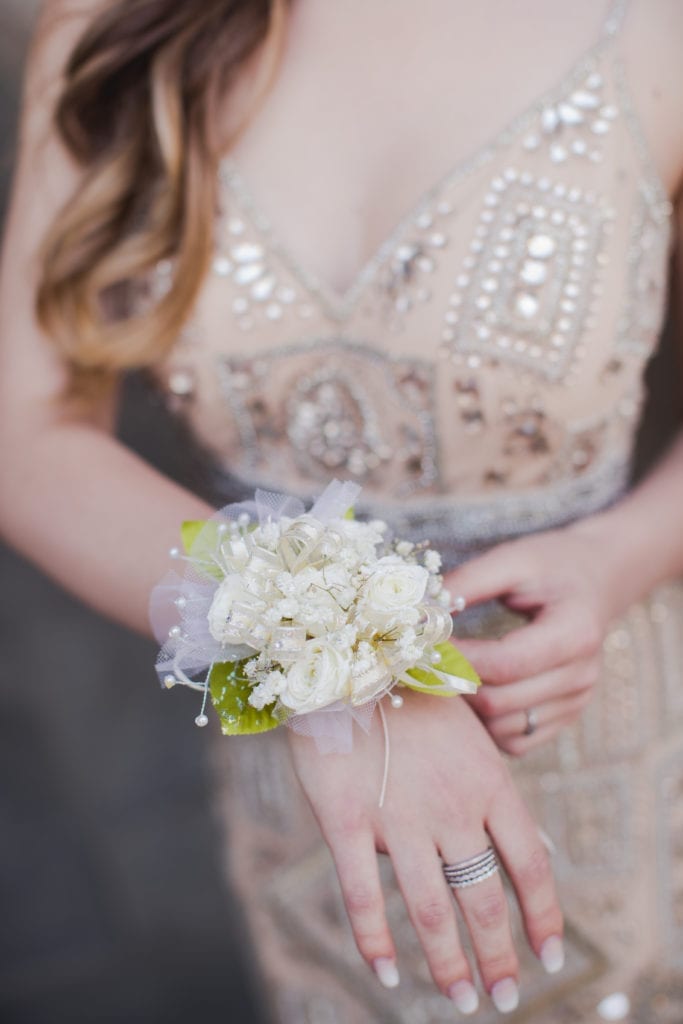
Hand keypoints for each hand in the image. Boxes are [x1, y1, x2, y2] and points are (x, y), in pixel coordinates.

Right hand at [289, 692, 562, 1013]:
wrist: (345, 660)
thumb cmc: (411, 697)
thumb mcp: (470, 735)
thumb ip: (492, 793)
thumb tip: (532, 850)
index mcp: (488, 782)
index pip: (530, 864)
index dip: (543, 917)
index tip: (550, 956)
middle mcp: (451, 806)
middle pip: (484, 898)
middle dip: (498, 958)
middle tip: (503, 998)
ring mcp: (398, 816)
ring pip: (432, 908)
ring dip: (449, 963)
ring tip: (460, 1000)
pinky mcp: (345, 820)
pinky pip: (363, 895)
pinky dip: (375, 941)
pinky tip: (387, 971)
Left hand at [445, 521, 623, 755]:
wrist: (597, 580)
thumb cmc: (551, 565)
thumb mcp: (511, 560)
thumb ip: (467, 583)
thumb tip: (421, 615)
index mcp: (574, 633)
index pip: (505, 664)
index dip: (457, 658)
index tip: (425, 641)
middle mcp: (582, 675)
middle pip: (500, 702)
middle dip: (454, 683)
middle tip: (424, 660)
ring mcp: (577, 701)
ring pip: (503, 728)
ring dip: (467, 707)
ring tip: (447, 672)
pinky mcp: (566, 716)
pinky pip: (516, 741)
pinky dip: (487, 724)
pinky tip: (474, 689)